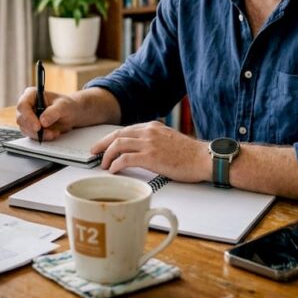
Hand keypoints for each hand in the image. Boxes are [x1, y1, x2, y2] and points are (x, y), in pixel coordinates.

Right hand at [16, 87, 85, 140]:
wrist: (70, 114)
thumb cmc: (66, 106)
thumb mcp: (63, 106)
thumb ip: (53, 112)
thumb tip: (42, 122)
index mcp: (31, 95)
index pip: (23, 105)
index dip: (28, 117)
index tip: (38, 127)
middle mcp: (26, 106)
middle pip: (21, 119)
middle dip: (34, 129)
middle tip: (48, 133)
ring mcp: (27, 117)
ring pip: (25, 129)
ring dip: (39, 134)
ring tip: (54, 133)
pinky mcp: (30, 127)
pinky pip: (31, 135)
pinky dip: (41, 137)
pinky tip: (52, 134)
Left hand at [90, 121, 210, 182]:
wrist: (203, 158)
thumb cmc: (190, 154)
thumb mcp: (169, 140)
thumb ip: (155, 141)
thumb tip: (142, 151)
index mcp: (153, 127)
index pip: (126, 130)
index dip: (111, 138)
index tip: (103, 145)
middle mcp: (149, 132)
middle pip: (117, 134)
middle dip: (102, 144)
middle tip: (94, 153)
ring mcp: (149, 144)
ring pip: (118, 145)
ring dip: (107, 155)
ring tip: (104, 165)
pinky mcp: (151, 157)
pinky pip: (125, 159)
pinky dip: (116, 164)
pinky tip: (113, 170)